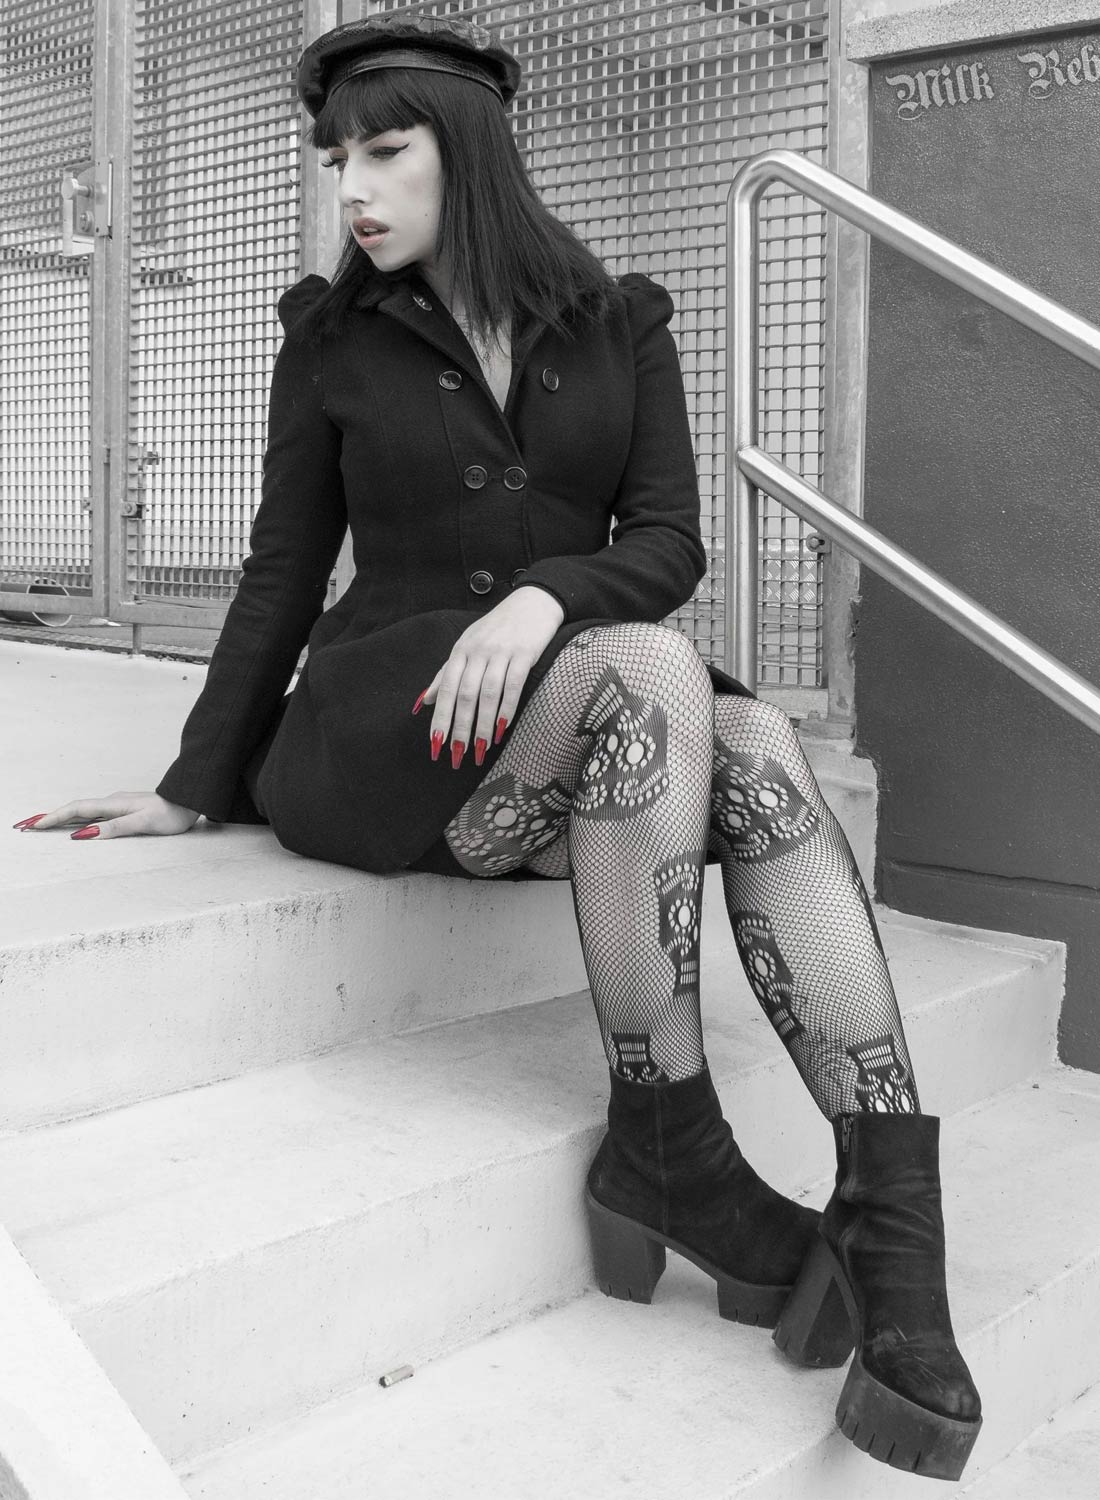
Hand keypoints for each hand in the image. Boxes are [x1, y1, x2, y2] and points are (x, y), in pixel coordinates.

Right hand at [12, 792, 200, 840]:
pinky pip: (92, 814)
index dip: (53, 818)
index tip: (32, 826)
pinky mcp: (124, 810)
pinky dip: (75, 819)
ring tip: (38, 825)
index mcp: (114, 804)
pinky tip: (71, 826)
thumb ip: (116, 829)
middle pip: (73, 810)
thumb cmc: (171, 814)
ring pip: (81, 812)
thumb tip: (84, 835)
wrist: (191, 800)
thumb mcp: (144, 824)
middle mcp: (112, 803)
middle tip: (22, 826)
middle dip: (47, 817)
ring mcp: (117, 806)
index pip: (76, 810)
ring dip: (59, 818)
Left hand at [419, 586, 564, 766]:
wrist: (533, 602)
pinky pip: (513, 685)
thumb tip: (423, 700)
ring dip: (483, 725)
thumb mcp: (467, 646)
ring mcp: (501, 651)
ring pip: (487, 693)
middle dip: (460, 727)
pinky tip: (503, 728)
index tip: (436, 743)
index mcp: (460, 652)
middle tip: (458, 755)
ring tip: (481, 749)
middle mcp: (477, 651)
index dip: (440, 717)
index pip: (445, 689)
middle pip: (464, 695)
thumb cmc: (497, 628)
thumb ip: (445, 674)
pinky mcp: (524, 653)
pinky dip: (506, 708)